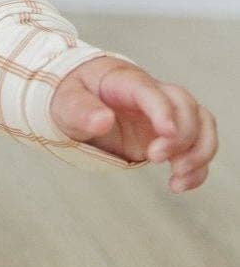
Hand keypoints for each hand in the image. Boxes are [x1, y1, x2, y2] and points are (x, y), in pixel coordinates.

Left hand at [50, 54, 217, 191]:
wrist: (80, 99)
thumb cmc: (73, 95)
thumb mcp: (65, 101)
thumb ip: (81, 110)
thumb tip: (102, 120)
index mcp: (125, 81)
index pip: (151, 91)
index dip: (163, 109)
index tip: (166, 132)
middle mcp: (153, 95)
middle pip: (185, 105)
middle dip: (181, 135)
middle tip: (154, 158)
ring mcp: (165, 114)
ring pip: (202, 123)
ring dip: (199, 152)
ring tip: (177, 180)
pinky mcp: (170, 136)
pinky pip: (198, 145)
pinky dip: (198, 167)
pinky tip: (180, 185)